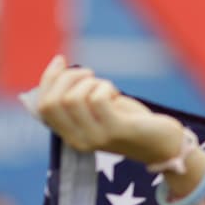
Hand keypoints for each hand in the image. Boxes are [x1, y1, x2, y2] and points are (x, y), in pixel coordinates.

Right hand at [35, 54, 184, 164]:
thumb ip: (77, 95)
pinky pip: (98, 98)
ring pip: (73, 98)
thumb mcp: (98, 108)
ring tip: (106, 87)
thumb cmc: (129, 120)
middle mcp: (78, 140)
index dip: (48, 79)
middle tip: (90, 74)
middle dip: (68, 78)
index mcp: (70, 135)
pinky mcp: (117, 130)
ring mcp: (97, 137)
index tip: (61, 61)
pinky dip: (106, 87)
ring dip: (90, 82)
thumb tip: (59, 66)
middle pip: (52, 102)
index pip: (43, 106)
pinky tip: (116, 94)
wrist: (162, 144)